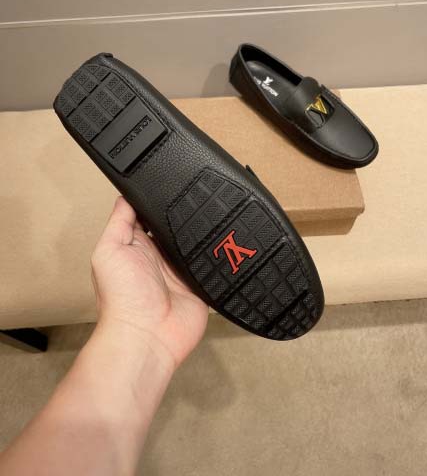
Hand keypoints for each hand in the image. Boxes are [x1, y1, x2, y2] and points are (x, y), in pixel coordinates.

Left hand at [91, 197, 208, 368]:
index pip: (150, 215)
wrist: (148, 336)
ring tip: (215, 210)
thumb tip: (126, 194)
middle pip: (176, 226)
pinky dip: (217, 253)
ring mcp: (181, 269)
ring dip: (202, 232)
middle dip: (185, 213)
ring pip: (196, 241)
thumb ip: (120, 221)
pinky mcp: (199, 282)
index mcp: (136, 245)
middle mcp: (159, 256)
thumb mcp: (110, 250)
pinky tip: (225, 237)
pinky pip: (211, 262)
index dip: (158, 200)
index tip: (170, 181)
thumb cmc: (121, 298)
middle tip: (197, 193)